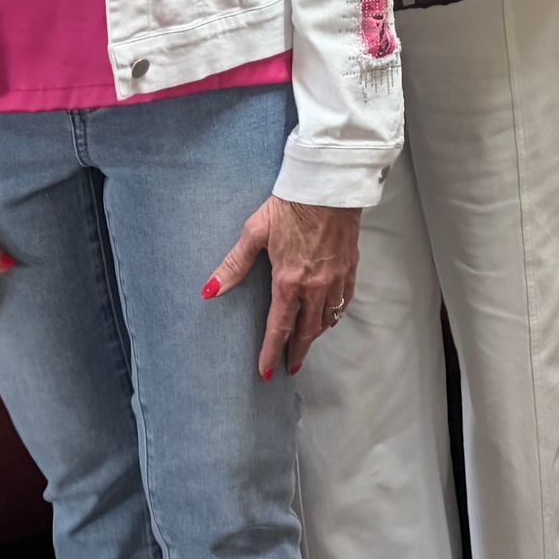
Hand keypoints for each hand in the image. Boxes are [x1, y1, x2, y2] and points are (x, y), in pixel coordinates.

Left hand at [205, 196, 360, 378]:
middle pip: (306, 331)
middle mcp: (315, 286)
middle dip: (296, 352)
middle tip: (290, 366)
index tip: (267, 372)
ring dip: (314, 336)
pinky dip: (334, 316)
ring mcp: (335, 279)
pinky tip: (328, 318)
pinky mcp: (350, 268)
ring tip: (305, 344)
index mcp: (289, 281)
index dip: (271, 353)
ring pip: (326, 320)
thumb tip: (209, 290)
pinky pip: (343, 302)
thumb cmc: (291, 205)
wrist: (329, 186)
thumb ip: (234, 265)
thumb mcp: (255, 232)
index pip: (279, 327)